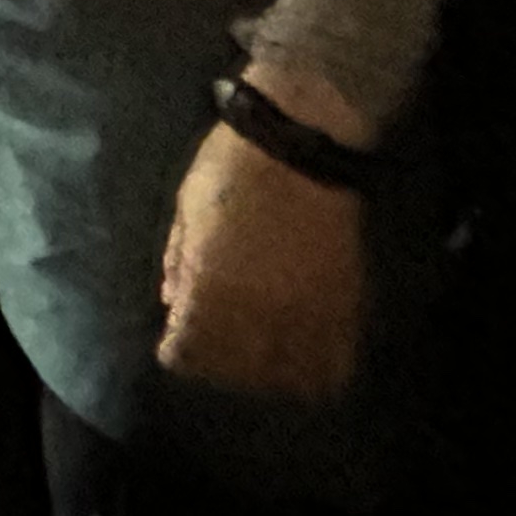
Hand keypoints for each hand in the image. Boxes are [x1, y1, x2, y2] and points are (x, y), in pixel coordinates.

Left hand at [156, 78, 368, 400]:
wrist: (301, 139)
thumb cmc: (231, 166)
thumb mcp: (187, 207)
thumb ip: (179, 259)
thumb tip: (172, 300)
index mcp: (209, 287)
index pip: (186, 351)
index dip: (178, 350)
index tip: (176, 341)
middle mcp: (257, 312)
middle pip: (234, 371)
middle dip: (218, 364)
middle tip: (215, 346)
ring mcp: (304, 311)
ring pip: (285, 375)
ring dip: (267, 372)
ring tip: (258, 355)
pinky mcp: (344, 302)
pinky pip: (332, 359)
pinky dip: (315, 368)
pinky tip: (303, 357)